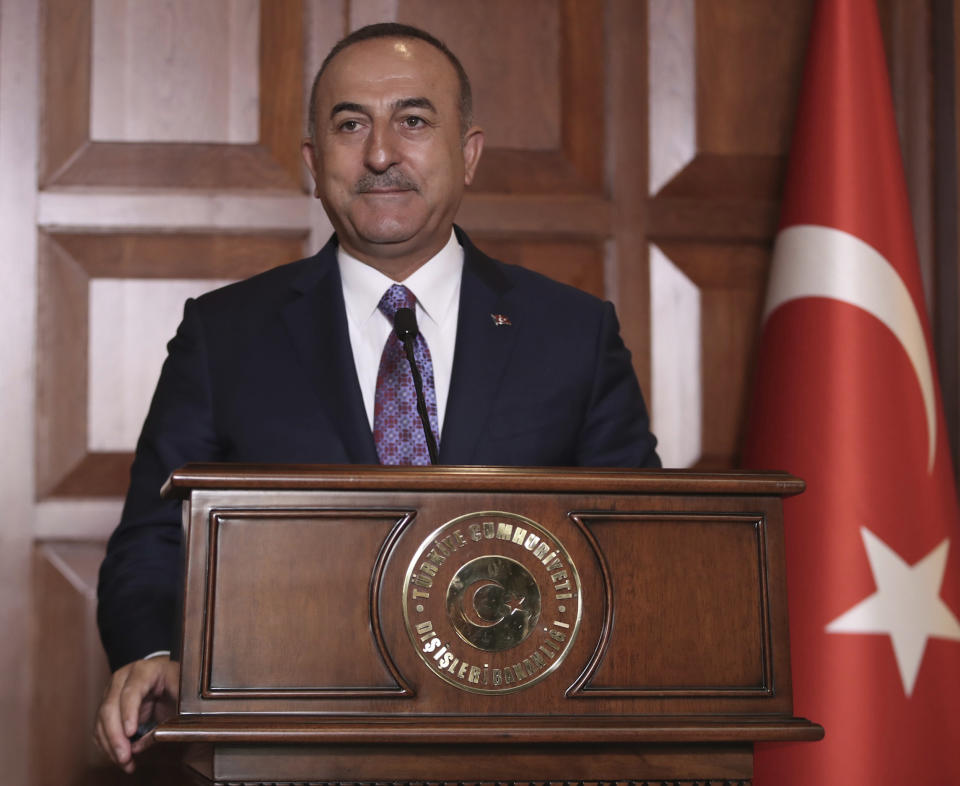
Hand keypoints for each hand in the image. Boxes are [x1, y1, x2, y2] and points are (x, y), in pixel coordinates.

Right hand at [93, 656, 179, 772]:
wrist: (165, 674)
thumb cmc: (174, 681)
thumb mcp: (181, 690)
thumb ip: (172, 710)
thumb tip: (150, 739)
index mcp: (143, 670)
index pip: (131, 692)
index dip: (129, 713)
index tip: (131, 733)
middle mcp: (122, 679)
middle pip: (110, 708)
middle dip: (115, 736)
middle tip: (125, 757)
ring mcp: (111, 692)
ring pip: (101, 721)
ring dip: (110, 745)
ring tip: (125, 762)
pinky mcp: (107, 706)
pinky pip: (100, 728)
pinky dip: (107, 745)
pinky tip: (118, 757)